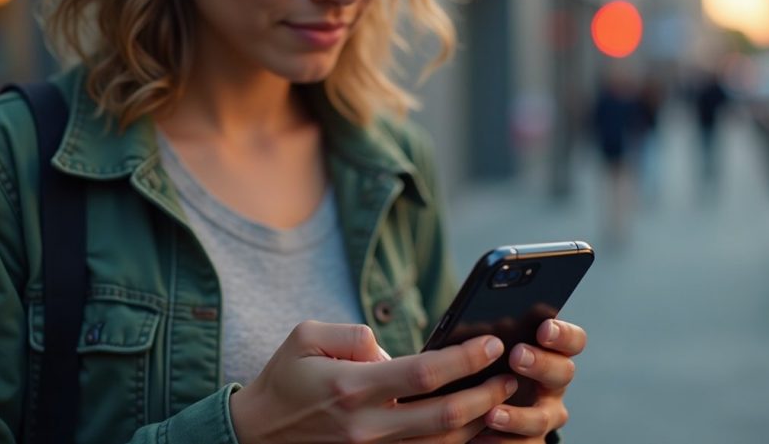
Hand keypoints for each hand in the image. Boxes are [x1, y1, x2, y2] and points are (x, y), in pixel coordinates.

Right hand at [231, 321, 518, 442]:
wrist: (257, 433)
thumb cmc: (285, 377)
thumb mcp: (305, 336)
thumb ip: (352, 335)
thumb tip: (391, 347)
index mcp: (351, 387)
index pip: (423, 374)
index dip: (463, 359)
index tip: (491, 343)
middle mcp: (367, 426)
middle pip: (444, 417)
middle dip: (486, 395)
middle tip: (512, 375)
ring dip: (479, 423)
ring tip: (503, 399)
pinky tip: (476, 425)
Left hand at [477, 319, 587, 441]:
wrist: (472, 404)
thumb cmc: (484, 367)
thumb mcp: (488, 348)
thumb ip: (491, 337)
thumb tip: (479, 330)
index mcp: (549, 355)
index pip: (572, 341)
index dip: (564, 334)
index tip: (544, 329)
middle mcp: (552, 386)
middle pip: (563, 373)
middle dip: (542, 364)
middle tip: (518, 356)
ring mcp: (544, 416)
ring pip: (542, 418)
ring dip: (518, 416)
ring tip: (492, 413)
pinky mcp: (530, 441)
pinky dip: (503, 442)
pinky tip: (481, 437)